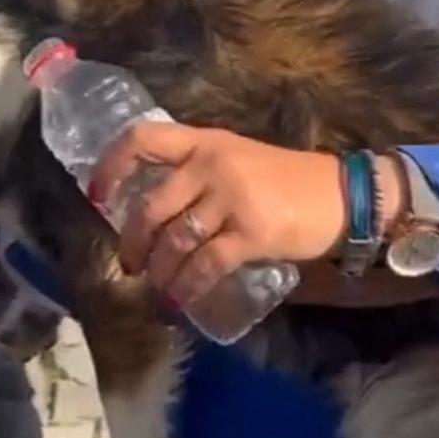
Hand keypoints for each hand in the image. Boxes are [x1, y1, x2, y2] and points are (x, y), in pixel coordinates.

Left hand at [89, 122, 406, 309]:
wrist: (340, 196)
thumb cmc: (285, 180)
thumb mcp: (236, 159)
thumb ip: (196, 174)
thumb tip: (152, 209)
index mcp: (203, 142)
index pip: (142, 140)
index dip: (111, 166)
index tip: (97, 196)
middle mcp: (211, 164)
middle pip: (151, 205)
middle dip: (134, 241)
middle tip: (130, 262)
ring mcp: (231, 197)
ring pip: (174, 239)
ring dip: (160, 269)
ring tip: (158, 284)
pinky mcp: (251, 232)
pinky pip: (205, 264)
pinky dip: (188, 285)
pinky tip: (182, 297)